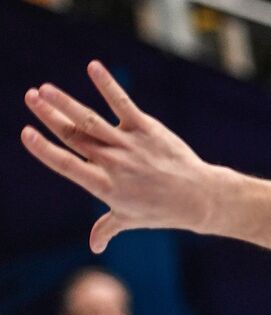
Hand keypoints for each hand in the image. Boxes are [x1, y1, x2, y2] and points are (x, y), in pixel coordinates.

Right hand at [21, 61, 217, 252]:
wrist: (200, 198)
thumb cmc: (162, 210)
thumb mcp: (130, 220)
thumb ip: (107, 229)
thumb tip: (94, 247)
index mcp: (104, 186)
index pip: (67, 165)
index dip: (45, 150)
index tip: (26, 134)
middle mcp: (114, 163)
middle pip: (74, 136)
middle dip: (49, 116)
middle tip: (30, 98)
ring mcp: (130, 144)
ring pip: (91, 120)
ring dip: (66, 102)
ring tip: (44, 88)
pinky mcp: (147, 129)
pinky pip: (123, 104)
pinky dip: (107, 85)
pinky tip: (92, 67)